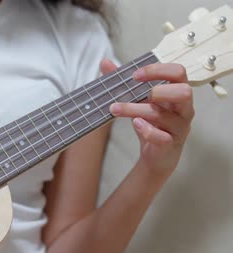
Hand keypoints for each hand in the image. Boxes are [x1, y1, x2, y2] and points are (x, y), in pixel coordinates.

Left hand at [101, 59, 193, 176]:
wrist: (156, 155)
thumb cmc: (150, 123)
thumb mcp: (137, 100)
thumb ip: (123, 82)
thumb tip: (105, 62)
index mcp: (176, 92)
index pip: (178, 73)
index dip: (158, 70)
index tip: (135, 75)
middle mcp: (183, 108)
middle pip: (184, 92)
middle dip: (158, 90)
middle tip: (136, 93)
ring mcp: (179, 127)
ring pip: (165, 115)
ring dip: (136, 109)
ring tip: (116, 108)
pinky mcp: (171, 144)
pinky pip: (163, 137)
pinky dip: (147, 130)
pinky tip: (135, 124)